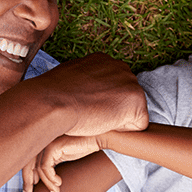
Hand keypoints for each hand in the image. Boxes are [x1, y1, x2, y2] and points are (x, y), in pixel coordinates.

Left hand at [22, 135, 103, 191]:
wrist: (97, 138)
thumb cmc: (82, 148)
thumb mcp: (62, 159)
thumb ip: (51, 166)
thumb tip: (37, 181)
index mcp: (42, 144)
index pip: (26, 162)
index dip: (25, 178)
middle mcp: (42, 142)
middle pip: (27, 164)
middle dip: (26, 182)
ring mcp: (47, 143)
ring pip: (38, 168)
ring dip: (47, 183)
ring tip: (56, 191)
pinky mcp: (53, 147)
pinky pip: (45, 167)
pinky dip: (51, 178)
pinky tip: (59, 183)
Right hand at [33, 53, 147, 136]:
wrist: (52, 102)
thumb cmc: (52, 95)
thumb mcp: (68, 79)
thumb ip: (83, 82)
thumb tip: (79, 92)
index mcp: (103, 61)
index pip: (112, 87)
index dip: (101, 102)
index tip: (85, 106)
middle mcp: (120, 67)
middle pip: (125, 99)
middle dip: (112, 110)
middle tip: (89, 113)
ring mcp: (131, 83)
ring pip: (132, 112)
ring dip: (117, 120)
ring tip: (94, 117)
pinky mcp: (137, 102)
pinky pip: (139, 125)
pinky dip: (124, 131)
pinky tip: (103, 123)